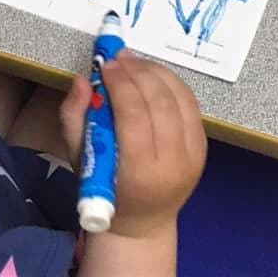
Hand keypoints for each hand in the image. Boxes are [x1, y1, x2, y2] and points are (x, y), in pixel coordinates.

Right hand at [60, 52, 206, 240]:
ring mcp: (193, 156)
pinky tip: (152, 73)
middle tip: (119, 58)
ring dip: (156, 72)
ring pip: (180, 99)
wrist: (143, 220)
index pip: (134, 118)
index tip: (106, 66)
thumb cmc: (105, 188)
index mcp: (139, 174)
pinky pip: (191, 104)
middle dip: (139, 73)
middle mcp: (173, 165)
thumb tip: (82, 80)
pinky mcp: (203, 146)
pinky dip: (172, 82)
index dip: (121, 85)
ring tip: (134, 61)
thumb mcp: (79, 158)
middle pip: (160, 105)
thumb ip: (74, 117)